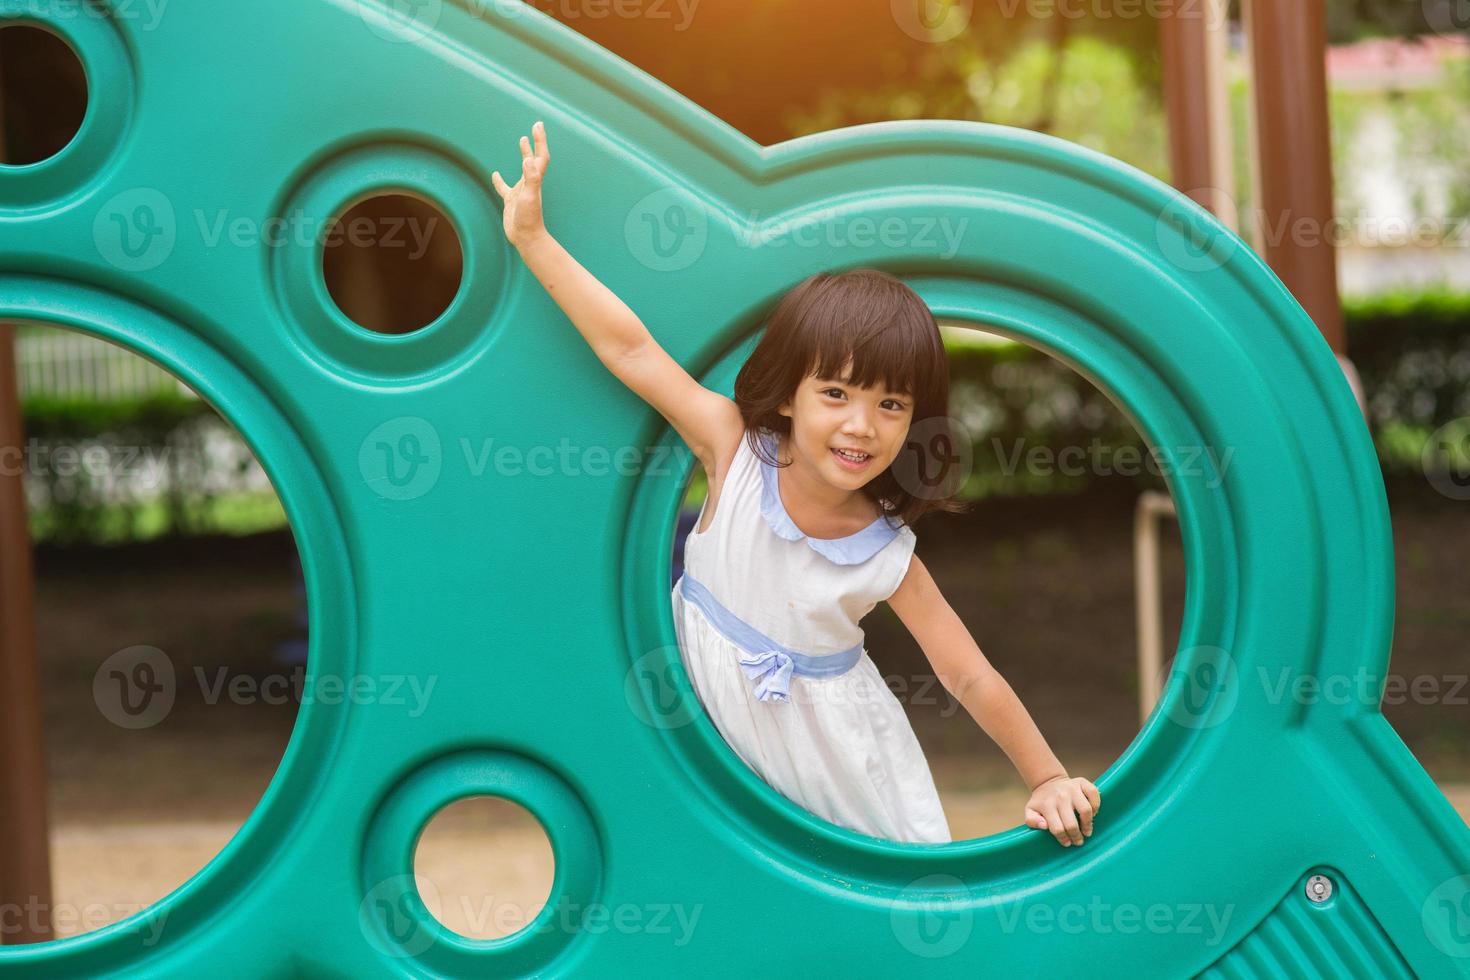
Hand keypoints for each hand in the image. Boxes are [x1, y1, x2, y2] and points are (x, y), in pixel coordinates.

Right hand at [491, 120, 549, 247]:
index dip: (540, 140)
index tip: (537, 125)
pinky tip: (495, 175)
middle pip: (534, 158)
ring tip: (522, 140)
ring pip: (523, 169)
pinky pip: (504, 188)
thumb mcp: (530, 196)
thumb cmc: (529, 218)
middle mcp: (530, 183)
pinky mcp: (511, 201)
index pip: (540, 156)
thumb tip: (528, 159)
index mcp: (535, 180)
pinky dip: (499, 180)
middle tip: (535, 127)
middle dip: (536, 142)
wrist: (526, 238)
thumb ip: (531, 178)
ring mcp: (521, 191)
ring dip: (524, 154)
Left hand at [1024, 775, 1099, 847]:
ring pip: (1086, 810)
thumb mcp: (1030, 811)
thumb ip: (1032, 821)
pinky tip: (1091, 813)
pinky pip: (1093, 794)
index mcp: (1047, 805)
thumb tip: (1044, 826)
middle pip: (1072, 823)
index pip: (1057, 828)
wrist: (1048, 782)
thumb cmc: (1042, 802)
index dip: (1063, 839)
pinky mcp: (1082, 782)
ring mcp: (1072, 788)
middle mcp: (1060, 796)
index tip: (1067, 843)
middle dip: (1076, 836)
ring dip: (1088, 824)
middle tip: (1078, 841)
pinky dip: (1095, 805)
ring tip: (1087, 830)